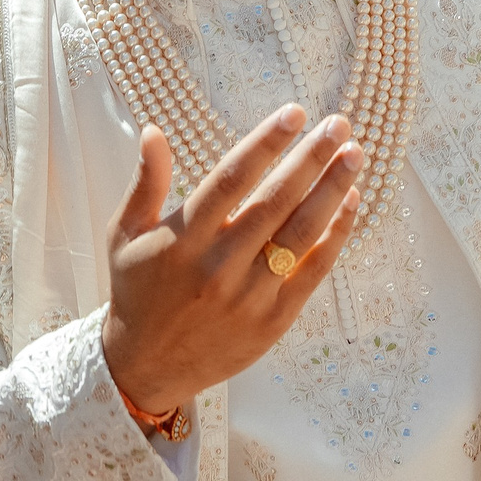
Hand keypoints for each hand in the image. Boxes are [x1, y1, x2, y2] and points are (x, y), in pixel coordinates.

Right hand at [99, 109, 363, 416]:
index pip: (232, 179)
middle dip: (312, 158)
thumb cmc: (138, 292)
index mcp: (183, 239)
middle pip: (275, 201)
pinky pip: (313, 271)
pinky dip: (336, 236)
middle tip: (339, 124)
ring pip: (301, 234)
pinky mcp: (273, 321)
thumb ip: (145, 183)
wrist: (146, 367)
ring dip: (333, 190)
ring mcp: (249, 296)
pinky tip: (351, 203)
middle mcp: (219, 266)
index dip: (266, 143)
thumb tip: (154, 131)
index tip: (295, 113)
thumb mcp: (126, 234)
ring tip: (354, 155)